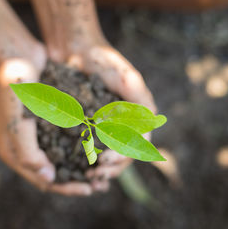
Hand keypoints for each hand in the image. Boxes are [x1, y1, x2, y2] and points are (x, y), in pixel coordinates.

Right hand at [0, 55, 93, 195]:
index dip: (66, 188)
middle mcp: (27, 148)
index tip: (89, 189)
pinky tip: (97, 148)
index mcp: (15, 153)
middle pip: (55, 174)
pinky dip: (81, 148)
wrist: (15, 57)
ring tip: (103, 171)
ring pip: (63, 159)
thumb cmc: (14, 90)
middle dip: (77, 180)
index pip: (43, 180)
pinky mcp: (48, 122)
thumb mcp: (18, 123)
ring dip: (82, 167)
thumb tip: (48, 179)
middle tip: (102, 185)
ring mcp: (38, 135)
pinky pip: (67, 140)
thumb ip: (28, 153)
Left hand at [65, 44, 156, 191]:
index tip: (106, 160)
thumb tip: (151, 125)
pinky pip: (89, 150)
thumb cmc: (103, 60)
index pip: (137, 144)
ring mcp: (104, 127)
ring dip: (100, 171)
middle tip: (95, 174)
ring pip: (107, 157)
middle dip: (111, 168)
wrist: (76, 49)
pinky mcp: (85, 127)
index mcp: (137, 115)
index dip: (124, 156)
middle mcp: (123, 124)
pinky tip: (79, 172)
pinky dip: (86, 163)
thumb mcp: (126, 75)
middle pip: (123, 156)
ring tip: (88, 179)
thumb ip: (140, 98)